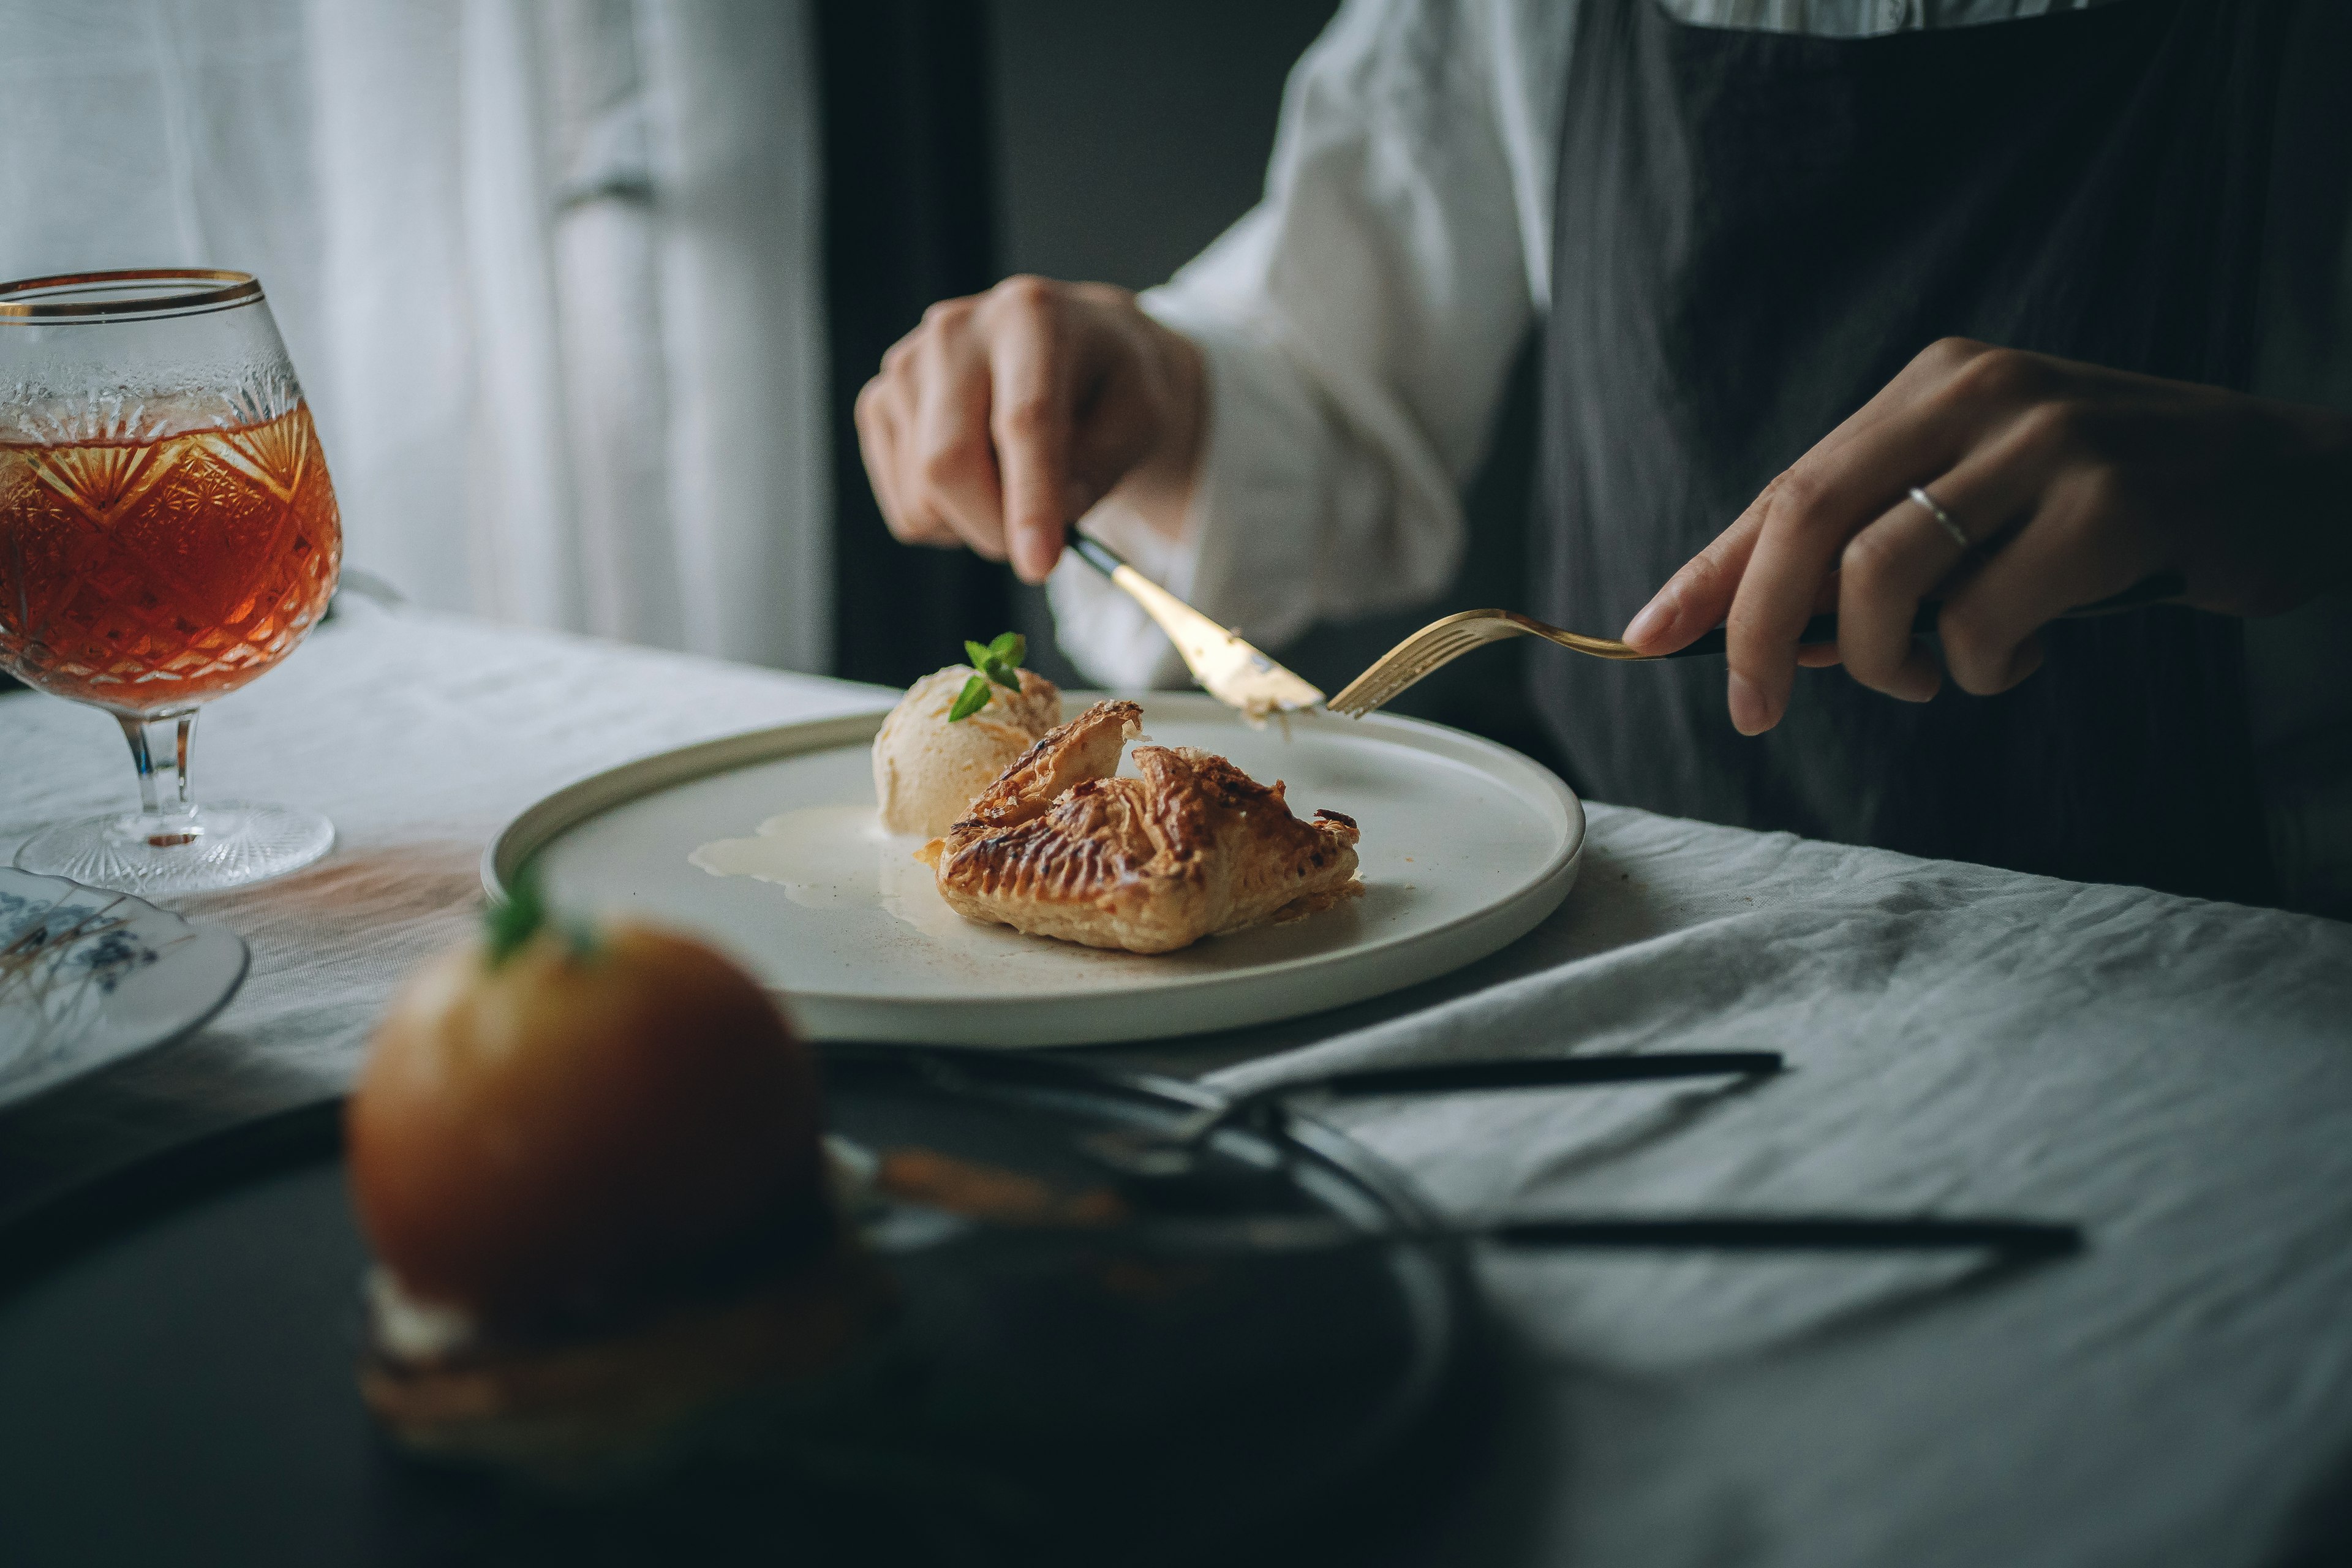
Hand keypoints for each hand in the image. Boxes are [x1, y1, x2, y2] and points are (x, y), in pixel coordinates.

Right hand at [855, 275, 1206, 583]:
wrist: (1065, 346)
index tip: (1039, 566)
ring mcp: (906, 365)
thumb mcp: (1139, 419)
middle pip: (948, 461)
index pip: (1024, 420)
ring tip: (1017, 492)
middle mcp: (955, 330)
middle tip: (1039, 552)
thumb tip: (1051, 520)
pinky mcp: (878, 403)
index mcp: (1031, 316)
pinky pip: (904, 506)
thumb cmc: (1107, 385)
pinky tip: (980, 483)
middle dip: (994, 527)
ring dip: (975, 526)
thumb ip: (1101, 468)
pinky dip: (947, 522)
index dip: (1030, 499)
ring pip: (921, 494)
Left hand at [1619, 338, 2351, 733]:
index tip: (1643, 638)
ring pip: (1884, 579)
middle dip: (1757, 632)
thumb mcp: (1981, 509)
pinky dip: (1985, 669)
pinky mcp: (2114, 504)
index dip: (1708, 571)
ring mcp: (2050, 442)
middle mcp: (1981, 393)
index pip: (1788, 486)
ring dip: (1886, 663)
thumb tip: (1750, 634)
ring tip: (1937, 675)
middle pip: (1810, 523)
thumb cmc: (2115, 513)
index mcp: (1934, 385)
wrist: (2291, 487)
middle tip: (1754, 710)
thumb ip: (1871, 553)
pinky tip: (2024, 655)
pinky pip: (1986, 622)